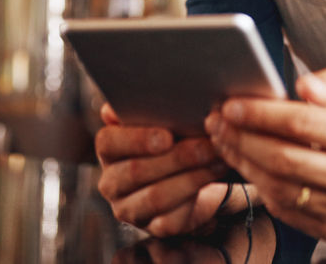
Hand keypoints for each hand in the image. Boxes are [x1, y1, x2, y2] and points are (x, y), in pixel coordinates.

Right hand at [95, 103, 233, 235]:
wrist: (184, 179)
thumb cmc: (170, 141)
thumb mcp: (159, 121)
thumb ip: (146, 109)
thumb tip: (134, 97)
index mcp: (108, 149)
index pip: (108, 142)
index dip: (137, 139)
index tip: (167, 136)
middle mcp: (111, 182)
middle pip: (137, 171)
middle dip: (177, 157)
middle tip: (208, 144)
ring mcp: (129, 208)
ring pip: (156, 196)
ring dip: (191, 177)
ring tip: (218, 160)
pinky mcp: (152, 227)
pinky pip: (171, 219)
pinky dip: (195, 199)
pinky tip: (213, 181)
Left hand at [204, 68, 325, 241]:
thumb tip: (305, 86)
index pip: (303, 124)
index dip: (261, 114)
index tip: (231, 105)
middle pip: (284, 159)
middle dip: (242, 138)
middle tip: (217, 122)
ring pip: (279, 188)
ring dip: (243, 163)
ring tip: (224, 140)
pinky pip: (285, 209)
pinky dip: (258, 186)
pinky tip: (245, 163)